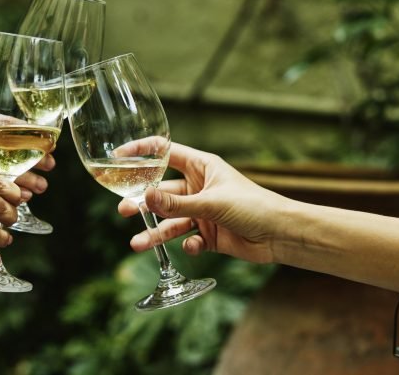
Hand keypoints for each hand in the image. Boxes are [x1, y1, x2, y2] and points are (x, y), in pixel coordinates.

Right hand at [118, 143, 285, 263]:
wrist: (280, 235)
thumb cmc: (253, 206)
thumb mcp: (212, 203)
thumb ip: (177, 204)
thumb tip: (144, 198)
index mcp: (201, 166)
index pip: (164, 152)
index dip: (141, 151)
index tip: (117, 155)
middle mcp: (198, 187)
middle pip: (161, 193)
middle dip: (142, 203)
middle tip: (124, 210)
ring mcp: (202, 212)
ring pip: (170, 221)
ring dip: (155, 233)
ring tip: (138, 244)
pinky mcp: (208, 235)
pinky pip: (188, 239)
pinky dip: (187, 245)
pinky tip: (194, 246)